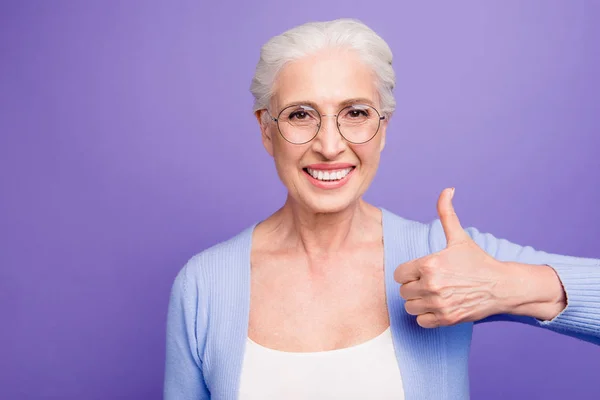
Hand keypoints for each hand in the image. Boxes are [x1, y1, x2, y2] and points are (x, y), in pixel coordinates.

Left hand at [393, 188, 509, 327]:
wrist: (501, 287)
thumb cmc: (477, 261)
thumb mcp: (459, 236)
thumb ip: (446, 213)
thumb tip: (447, 189)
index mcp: (429, 264)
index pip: (399, 274)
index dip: (408, 272)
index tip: (421, 271)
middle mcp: (431, 285)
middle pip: (403, 290)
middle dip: (413, 286)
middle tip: (430, 282)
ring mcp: (439, 304)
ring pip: (409, 306)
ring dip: (418, 302)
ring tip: (432, 294)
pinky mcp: (446, 319)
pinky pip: (421, 321)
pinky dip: (426, 316)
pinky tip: (437, 306)